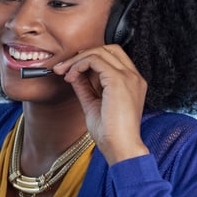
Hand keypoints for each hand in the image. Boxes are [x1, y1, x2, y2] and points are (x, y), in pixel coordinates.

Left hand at [53, 44, 149, 164]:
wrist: (120, 147)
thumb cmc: (111, 133)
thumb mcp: (93, 104)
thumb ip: (86, 87)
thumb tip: (74, 74)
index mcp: (132, 82)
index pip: (112, 58)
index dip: (90, 58)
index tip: (71, 68)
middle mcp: (133, 77)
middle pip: (108, 49)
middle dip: (83, 54)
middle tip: (63, 67)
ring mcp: (128, 77)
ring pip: (100, 52)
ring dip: (77, 60)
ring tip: (64, 72)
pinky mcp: (118, 80)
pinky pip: (95, 60)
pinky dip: (79, 65)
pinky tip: (71, 77)